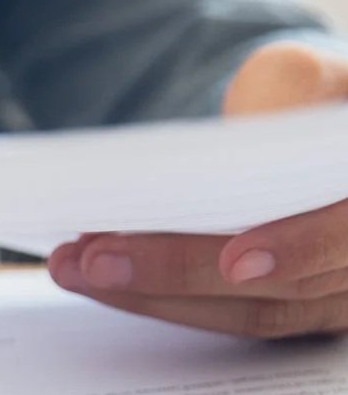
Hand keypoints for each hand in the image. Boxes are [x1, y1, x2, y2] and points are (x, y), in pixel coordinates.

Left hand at [47, 41, 347, 336]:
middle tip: (93, 259)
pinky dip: (162, 298)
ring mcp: (341, 295)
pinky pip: (231, 316)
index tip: (238, 262)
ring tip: (74, 266)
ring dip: (154, 295)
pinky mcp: (297, 311)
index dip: (299, 249)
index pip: (346, 234)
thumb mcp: (309, 78)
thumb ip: (298, 83)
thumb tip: (256, 109)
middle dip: (181, 271)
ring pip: (252, 311)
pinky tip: (100, 277)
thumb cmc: (315, 102)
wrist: (315, 138)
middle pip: (287, 286)